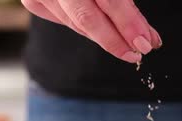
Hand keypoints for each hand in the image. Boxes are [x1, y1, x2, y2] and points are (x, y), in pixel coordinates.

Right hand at [22, 0, 161, 62]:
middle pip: (86, 17)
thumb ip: (126, 4)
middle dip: (115, 40)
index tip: (145, 42)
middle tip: (136, 54)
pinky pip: (66, 21)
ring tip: (128, 46)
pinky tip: (105, 33)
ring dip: (105, 37)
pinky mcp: (34, 1)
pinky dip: (87, 29)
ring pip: (76, 23)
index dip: (127, 22)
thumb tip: (147, 36)